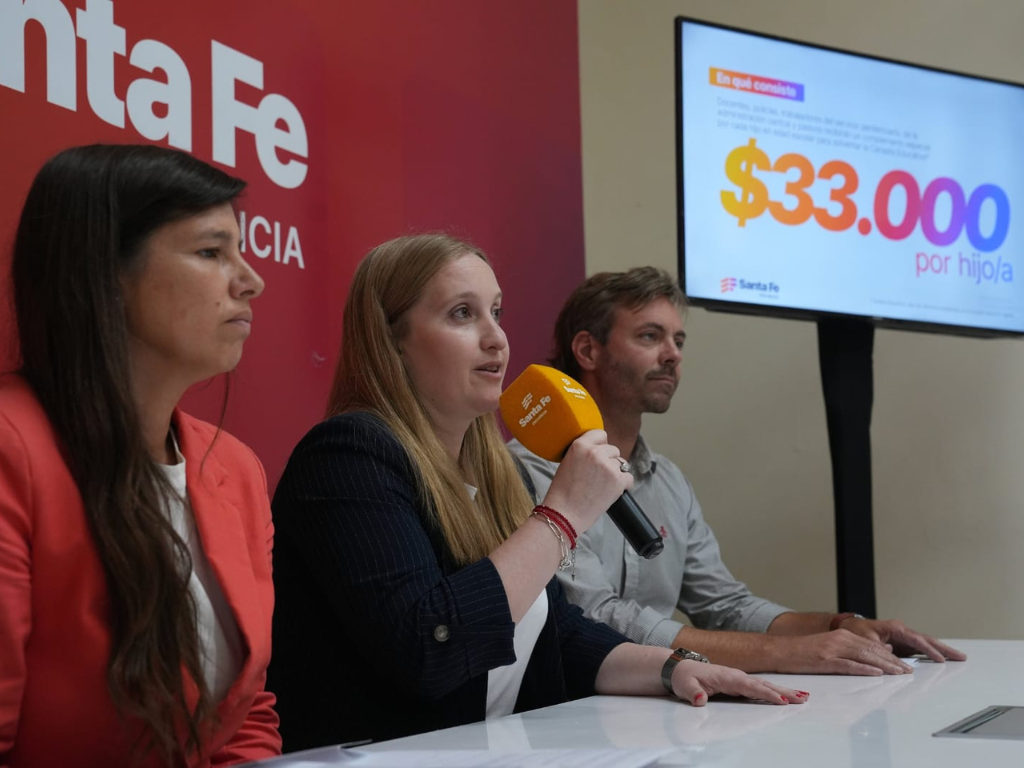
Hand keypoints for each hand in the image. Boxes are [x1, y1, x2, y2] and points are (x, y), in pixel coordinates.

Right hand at [541, 430, 632, 532]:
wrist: (564, 514)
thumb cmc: (562, 492)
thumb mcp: (567, 463)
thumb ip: (582, 453)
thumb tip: (598, 451)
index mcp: (580, 445)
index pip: (600, 434)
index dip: (601, 444)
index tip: (600, 454)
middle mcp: (595, 452)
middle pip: (613, 450)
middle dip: (609, 461)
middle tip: (599, 475)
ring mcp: (608, 466)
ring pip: (621, 463)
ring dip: (616, 472)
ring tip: (603, 486)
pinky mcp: (618, 480)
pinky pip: (629, 478)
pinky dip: (624, 485)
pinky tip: (612, 492)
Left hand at [671, 660, 807, 706]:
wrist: (678, 668)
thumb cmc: (682, 676)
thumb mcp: (684, 684)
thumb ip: (692, 692)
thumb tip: (701, 699)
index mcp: (726, 676)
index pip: (749, 686)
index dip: (765, 693)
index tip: (781, 700)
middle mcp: (736, 676)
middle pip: (763, 684)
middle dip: (783, 691)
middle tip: (803, 698)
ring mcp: (739, 679)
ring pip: (765, 685)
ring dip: (784, 691)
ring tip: (803, 696)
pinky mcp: (739, 684)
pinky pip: (760, 688)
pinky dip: (775, 691)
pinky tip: (787, 696)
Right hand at [770, 630, 915, 674]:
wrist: (777, 650)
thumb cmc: (801, 653)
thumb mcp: (828, 648)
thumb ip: (851, 650)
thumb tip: (877, 655)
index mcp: (841, 636)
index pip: (872, 646)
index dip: (891, 656)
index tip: (905, 666)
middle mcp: (839, 640)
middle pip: (872, 651)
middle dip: (893, 662)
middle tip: (908, 672)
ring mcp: (831, 650)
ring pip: (864, 657)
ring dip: (884, 666)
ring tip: (899, 674)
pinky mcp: (824, 660)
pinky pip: (848, 665)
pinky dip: (864, 669)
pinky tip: (876, 673)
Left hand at [840, 618, 966, 662]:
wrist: (849, 629)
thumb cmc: (856, 633)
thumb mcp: (866, 642)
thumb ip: (881, 650)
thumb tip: (896, 659)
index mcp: (895, 628)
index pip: (916, 640)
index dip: (929, 650)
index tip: (941, 659)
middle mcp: (902, 631)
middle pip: (927, 640)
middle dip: (944, 649)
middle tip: (961, 657)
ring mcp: (904, 638)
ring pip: (927, 644)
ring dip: (942, 651)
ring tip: (959, 658)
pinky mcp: (903, 644)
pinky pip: (921, 649)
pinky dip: (932, 654)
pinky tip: (943, 659)